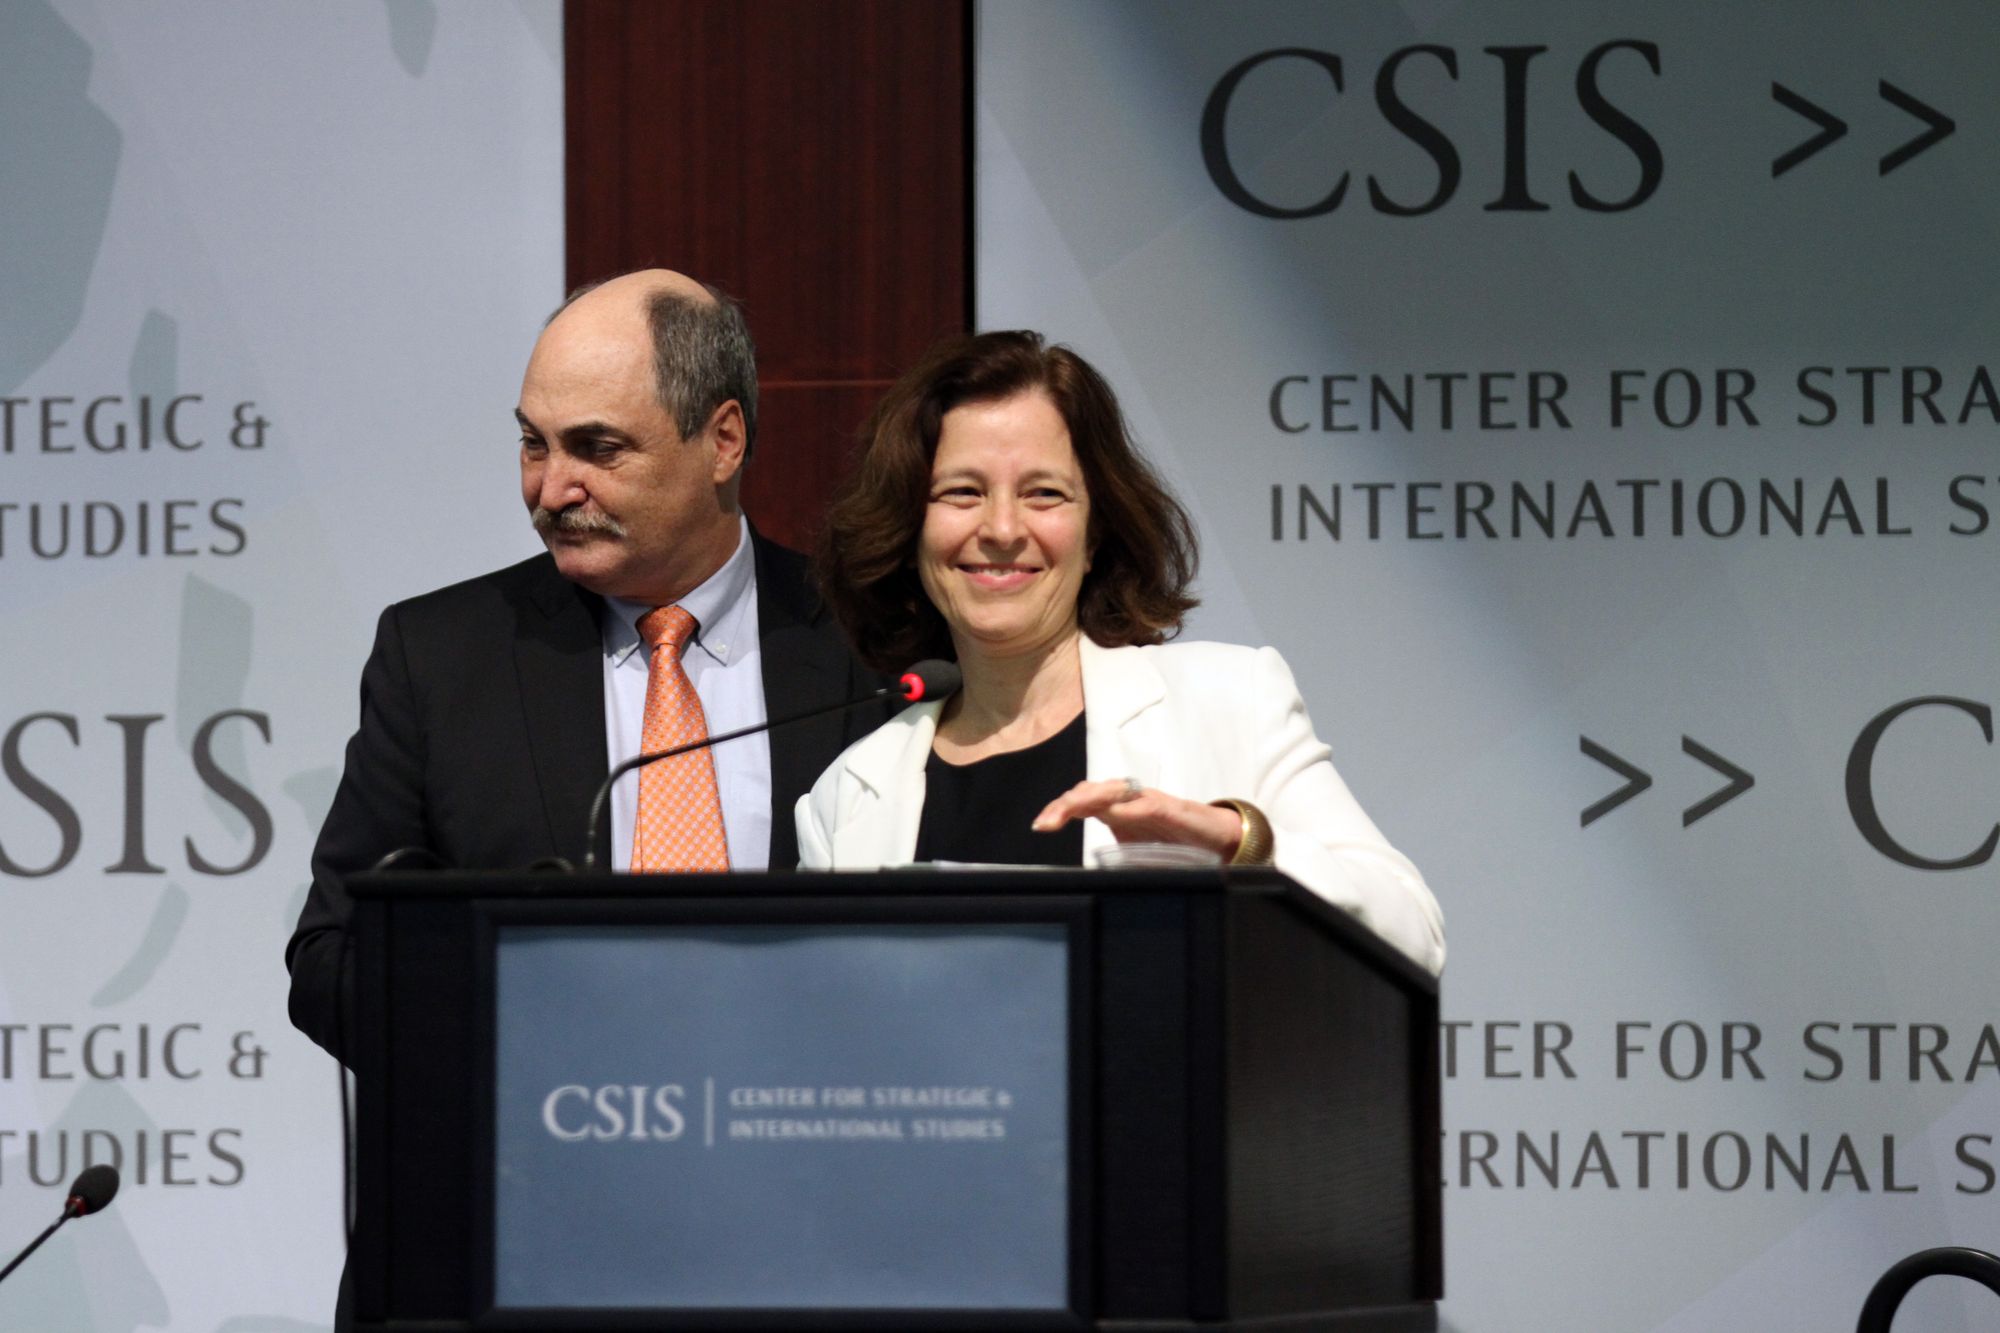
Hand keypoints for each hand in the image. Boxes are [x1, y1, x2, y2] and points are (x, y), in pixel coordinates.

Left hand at [1032, 779, 1241, 856]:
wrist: (1217, 838)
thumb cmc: (1173, 841)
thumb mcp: (1134, 853)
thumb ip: (1111, 859)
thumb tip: (1083, 886)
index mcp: (1115, 810)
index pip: (1080, 802)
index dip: (1058, 809)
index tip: (1039, 825)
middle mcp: (1127, 801)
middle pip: (1089, 792)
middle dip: (1065, 804)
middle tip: (1046, 822)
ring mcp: (1148, 802)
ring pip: (1113, 791)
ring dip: (1089, 798)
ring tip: (1069, 809)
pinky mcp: (1171, 809)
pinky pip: (1148, 805)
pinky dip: (1130, 808)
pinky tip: (1115, 813)